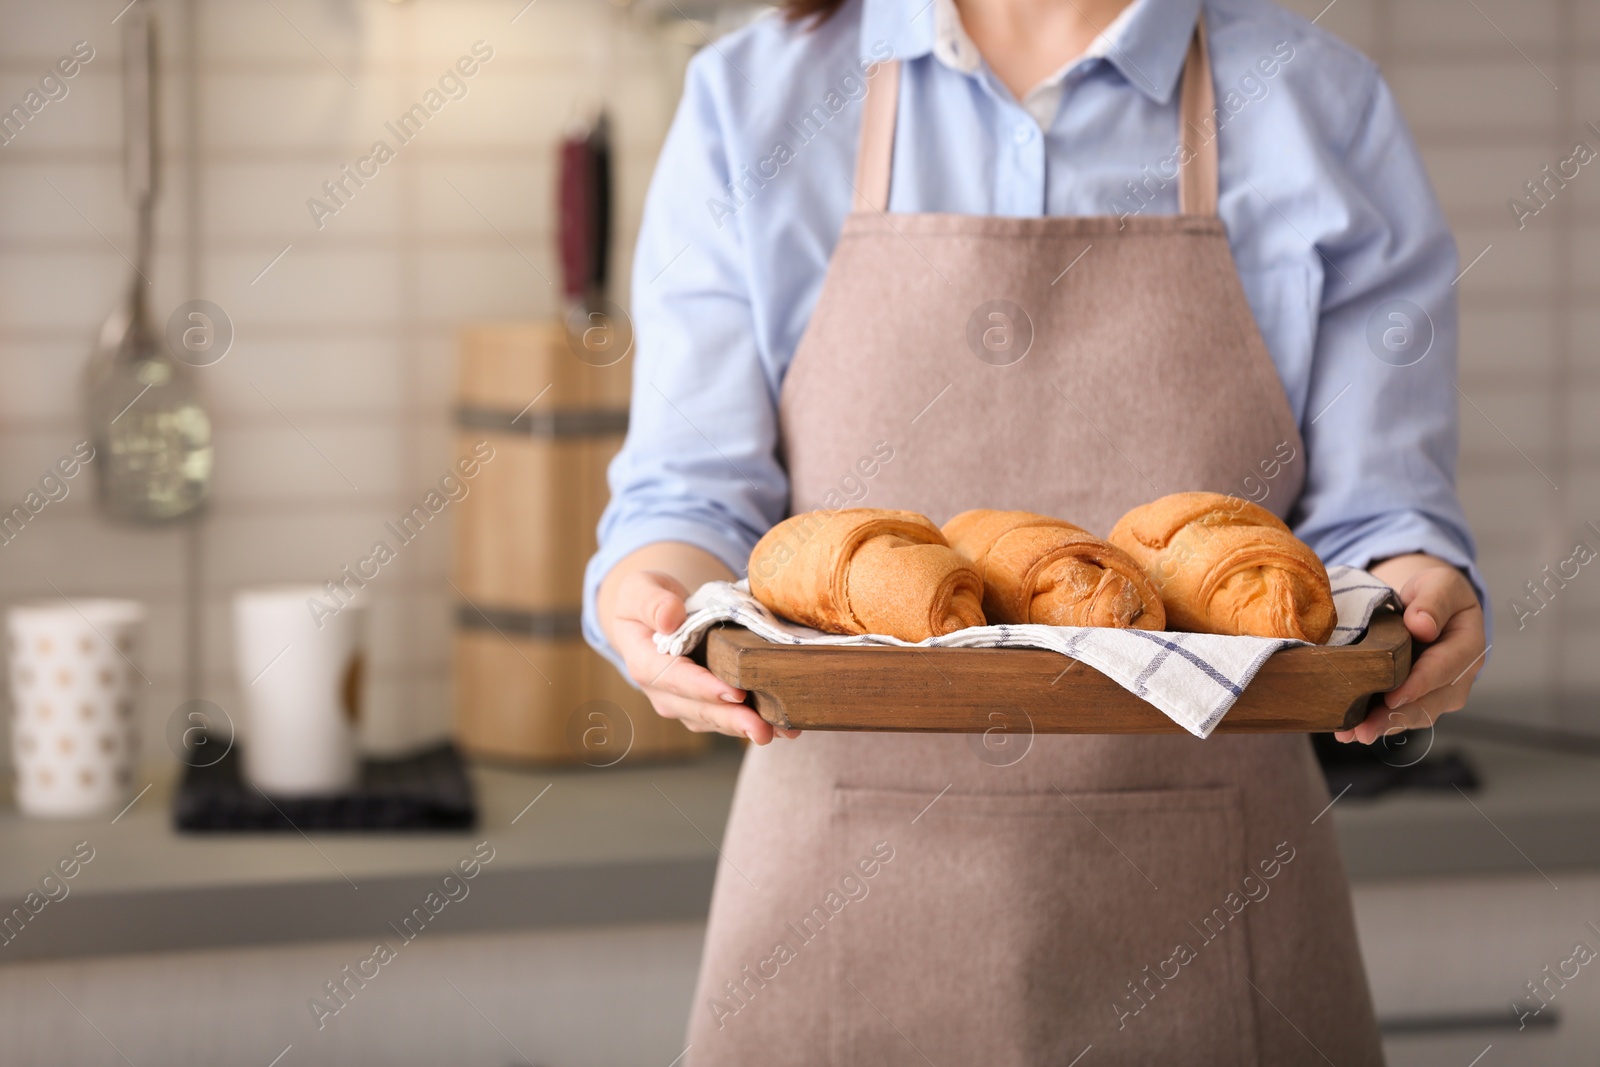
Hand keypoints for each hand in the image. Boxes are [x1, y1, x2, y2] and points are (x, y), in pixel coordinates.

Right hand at [602, 566, 798, 744]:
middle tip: (763, 729)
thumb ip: (653, 602)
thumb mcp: (641, 590)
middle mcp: (662, 691)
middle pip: (698, 709)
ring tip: (780, 731)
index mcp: (644, 662)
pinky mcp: (703, 705)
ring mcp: (683, 702)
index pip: (673, 678)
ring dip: (746, 727)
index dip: (704, 688)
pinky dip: (753, 721)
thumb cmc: (647, 599)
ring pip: (715, 719)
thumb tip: (670, 618)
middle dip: (733, 719)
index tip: (734, 693)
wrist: (653, 616)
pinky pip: (727, 717)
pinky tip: (781, 727)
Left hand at [1335, 554, 1486, 744]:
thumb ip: (1432, 601)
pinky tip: (1351, 731)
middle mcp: (1458, 676)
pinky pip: (1401, 715)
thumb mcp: (1438, 584)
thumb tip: (1422, 625)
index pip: (1444, 668)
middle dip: (1395, 717)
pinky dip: (1378, 723)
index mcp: (1467, 645)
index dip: (1418, 684)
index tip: (1392, 697)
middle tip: (1363, 729)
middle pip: (1429, 702)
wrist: (1429, 605)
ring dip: (1383, 726)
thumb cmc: (1434, 593)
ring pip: (1414, 715)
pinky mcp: (1419, 699)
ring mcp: (1439, 692)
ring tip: (1351, 734)